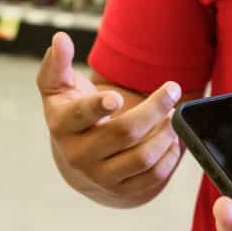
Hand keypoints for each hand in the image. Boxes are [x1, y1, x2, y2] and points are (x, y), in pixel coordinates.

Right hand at [36, 31, 183, 205]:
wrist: (76, 154)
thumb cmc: (72, 111)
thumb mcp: (59, 87)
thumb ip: (58, 62)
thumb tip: (60, 39)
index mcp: (63, 125)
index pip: (80, 116)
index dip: (98, 107)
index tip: (117, 96)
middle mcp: (79, 155)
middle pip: (124, 132)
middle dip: (153, 108)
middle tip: (172, 90)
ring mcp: (100, 177)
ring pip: (142, 158)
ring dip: (165, 134)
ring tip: (173, 116)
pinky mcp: (120, 191)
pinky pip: (152, 177)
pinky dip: (169, 157)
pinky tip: (173, 138)